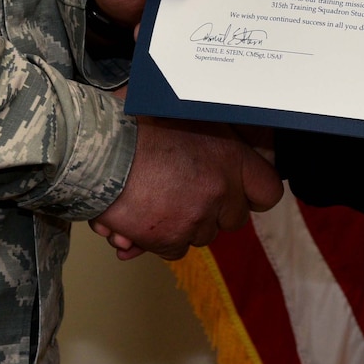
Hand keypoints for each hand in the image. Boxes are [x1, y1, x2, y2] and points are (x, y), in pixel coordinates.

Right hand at [90, 118, 282, 260]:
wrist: (95, 148)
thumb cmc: (132, 121)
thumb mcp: (181, 113)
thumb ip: (205, 132)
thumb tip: (213, 130)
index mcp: (230, 156)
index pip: (268, 190)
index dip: (253, 193)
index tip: (240, 191)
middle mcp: (220, 190)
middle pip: (233, 219)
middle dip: (213, 210)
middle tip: (187, 193)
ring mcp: (196, 218)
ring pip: (202, 235)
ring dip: (184, 224)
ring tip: (156, 201)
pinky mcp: (169, 239)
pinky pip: (174, 250)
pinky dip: (158, 240)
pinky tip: (139, 220)